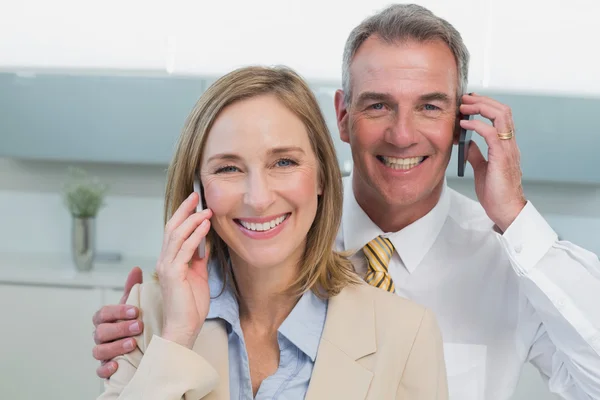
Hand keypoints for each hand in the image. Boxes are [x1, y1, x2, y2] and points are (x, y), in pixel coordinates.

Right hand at [93, 266, 143, 378]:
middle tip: (138, 326)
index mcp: (105, 319)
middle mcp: (101, 335)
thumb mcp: (134, 305)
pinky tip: (116, 366)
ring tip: (132, 344)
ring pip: (99, 350)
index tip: (136, 310)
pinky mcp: (105, 368)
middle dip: (120, 328)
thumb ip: (133, 288)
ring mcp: (102, 352)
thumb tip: (136, 269)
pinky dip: (105, 368)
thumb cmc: (133, 323)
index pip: (103, 313)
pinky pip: (99, 370)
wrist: (140, 346)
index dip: (118, 311)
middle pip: (101, 332)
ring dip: (115, 347)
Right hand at [157, 192, 212, 348]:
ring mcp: (167, 266)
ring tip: (207, 210)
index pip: (174, 232)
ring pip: (177, 235)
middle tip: (196, 196)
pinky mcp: (173, 273)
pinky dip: (195, 235)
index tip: (195, 201)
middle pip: (172, 227)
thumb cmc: (191, 305)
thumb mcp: (199, 276)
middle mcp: (164, 260)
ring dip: (193, 220)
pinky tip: (205, 226)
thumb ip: (199, 258)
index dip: (183, 215)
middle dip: (184, 210)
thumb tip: (205, 241)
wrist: (184, 327)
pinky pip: (185, 249)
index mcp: (170, 260)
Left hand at [459, 93, 526, 231]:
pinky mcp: (502, 157)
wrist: (505, 210)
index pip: (501, 116)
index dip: (486, 105)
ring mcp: (508, 149)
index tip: (469, 102)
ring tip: (463, 106)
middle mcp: (510, 144)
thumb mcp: (482, 168)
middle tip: (464, 98)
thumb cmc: (496, 192)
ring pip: (501, 116)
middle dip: (483, 100)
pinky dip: (477, 125)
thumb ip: (476, 153)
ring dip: (480, 107)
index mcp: (506, 145)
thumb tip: (466, 142)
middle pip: (503, 110)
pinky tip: (464, 124)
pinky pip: (491, 133)